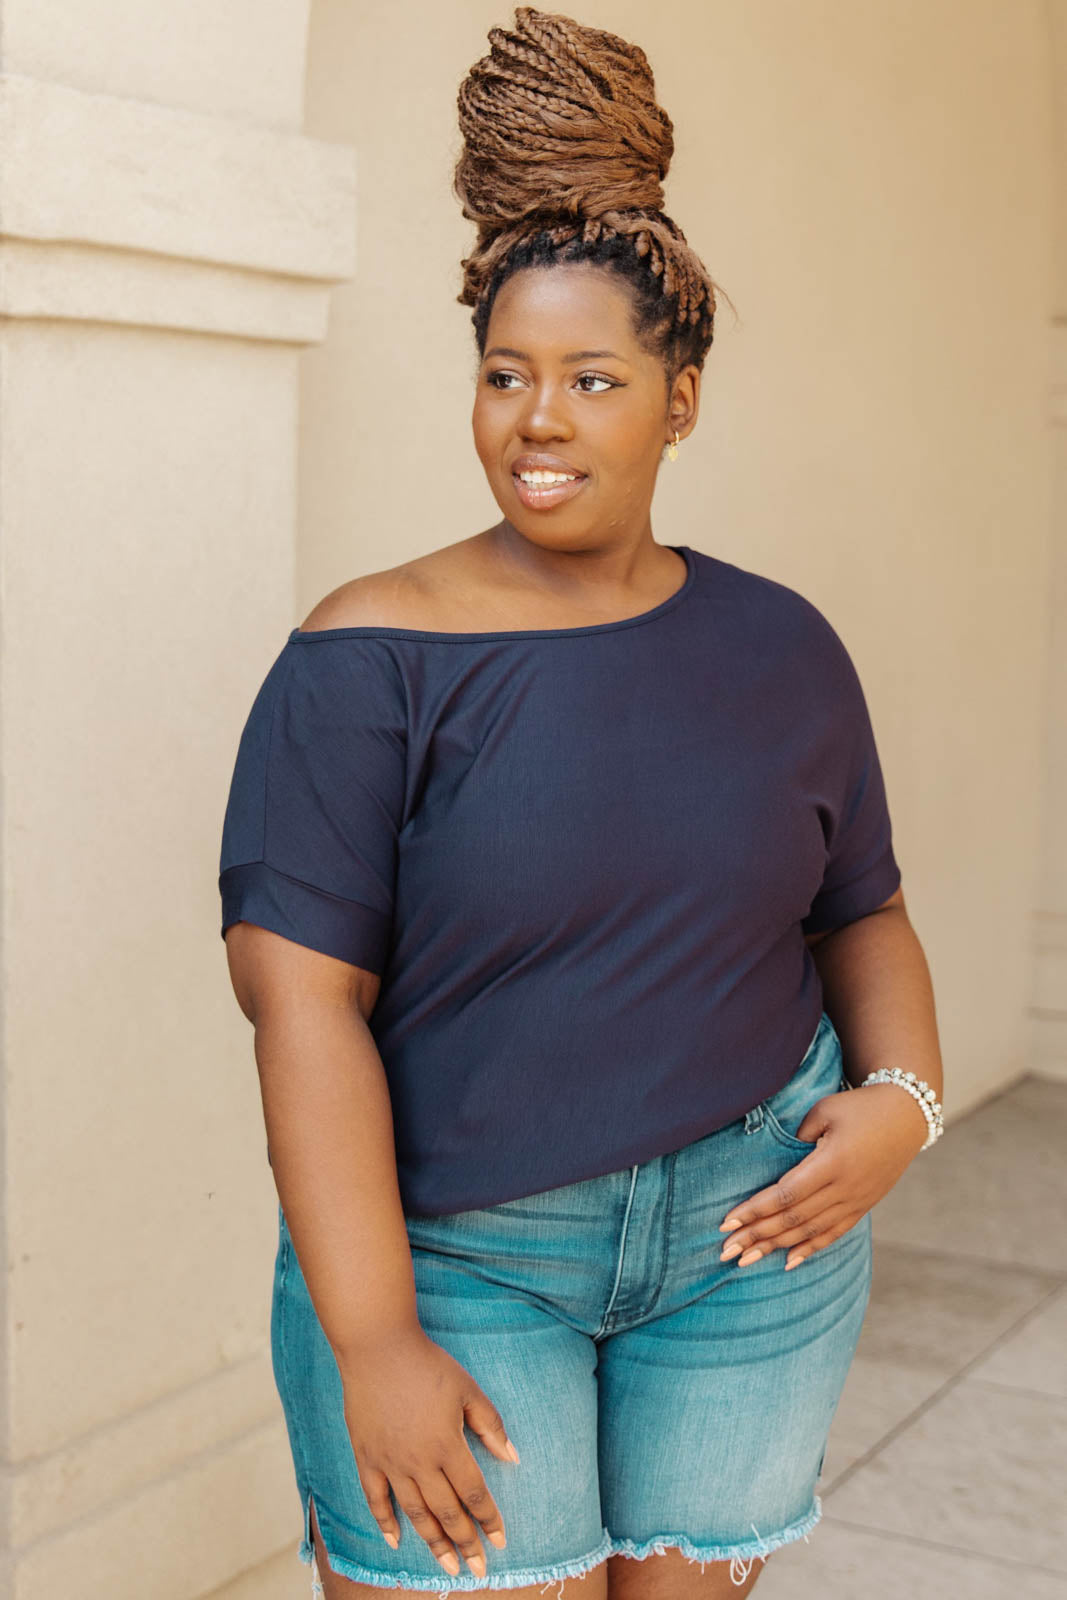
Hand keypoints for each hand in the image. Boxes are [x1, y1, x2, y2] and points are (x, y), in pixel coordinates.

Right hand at [337, 1324, 516, 1578]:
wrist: (378, 1348)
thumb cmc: (427, 1365)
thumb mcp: (468, 1389)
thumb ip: (489, 1426)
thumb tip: (512, 1458)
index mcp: (447, 1445)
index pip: (474, 1493)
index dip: (488, 1520)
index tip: (500, 1541)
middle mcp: (420, 1462)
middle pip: (447, 1512)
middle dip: (466, 1543)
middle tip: (478, 1570)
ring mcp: (390, 1462)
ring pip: (415, 1513)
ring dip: (433, 1542)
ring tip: (448, 1566)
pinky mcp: (366, 1457)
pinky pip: (375, 1498)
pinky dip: (385, 1522)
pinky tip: (395, 1541)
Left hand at [718, 1080, 929, 1269]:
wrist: (907, 1117)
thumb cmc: (860, 1107)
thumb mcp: (825, 1110)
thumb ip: (798, 1137)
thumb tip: (777, 1165)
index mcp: (833, 1163)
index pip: (785, 1195)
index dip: (755, 1211)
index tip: (727, 1222)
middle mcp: (845, 1188)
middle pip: (793, 1219)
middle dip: (756, 1236)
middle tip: (726, 1250)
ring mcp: (856, 1202)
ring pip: (810, 1232)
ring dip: (775, 1247)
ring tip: (746, 1260)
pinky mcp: (863, 1207)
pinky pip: (833, 1234)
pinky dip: (809, 1249)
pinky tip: (788, 1262)